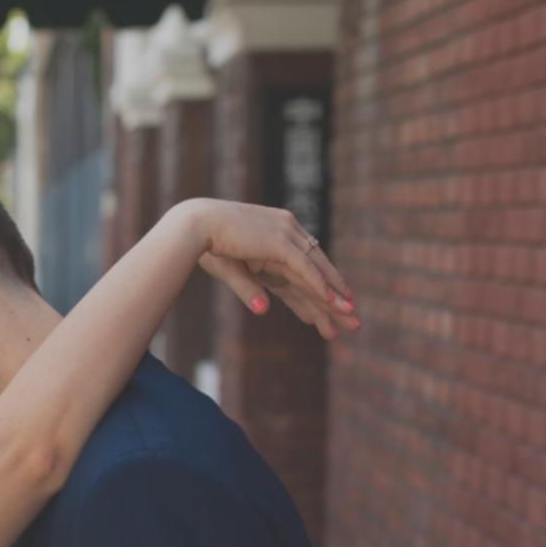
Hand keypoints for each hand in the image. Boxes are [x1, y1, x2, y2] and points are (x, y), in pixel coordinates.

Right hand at [178, 198, 359, 340]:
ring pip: (316, 273)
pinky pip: (305, 270)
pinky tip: (333, 303)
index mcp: (275, 234)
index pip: (302, 266)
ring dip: (334, 299)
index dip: (316, 289)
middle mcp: (287, 232)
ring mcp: (285, 236)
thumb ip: (252, 288)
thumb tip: (264, 310)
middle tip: (352, 321)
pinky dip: (319, 287)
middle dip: (333, 300)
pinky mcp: (279, 243)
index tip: (329, 309)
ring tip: (351, 320)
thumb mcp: (235, 270)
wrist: (193, 225)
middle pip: (315, 271)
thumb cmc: (205, 245)